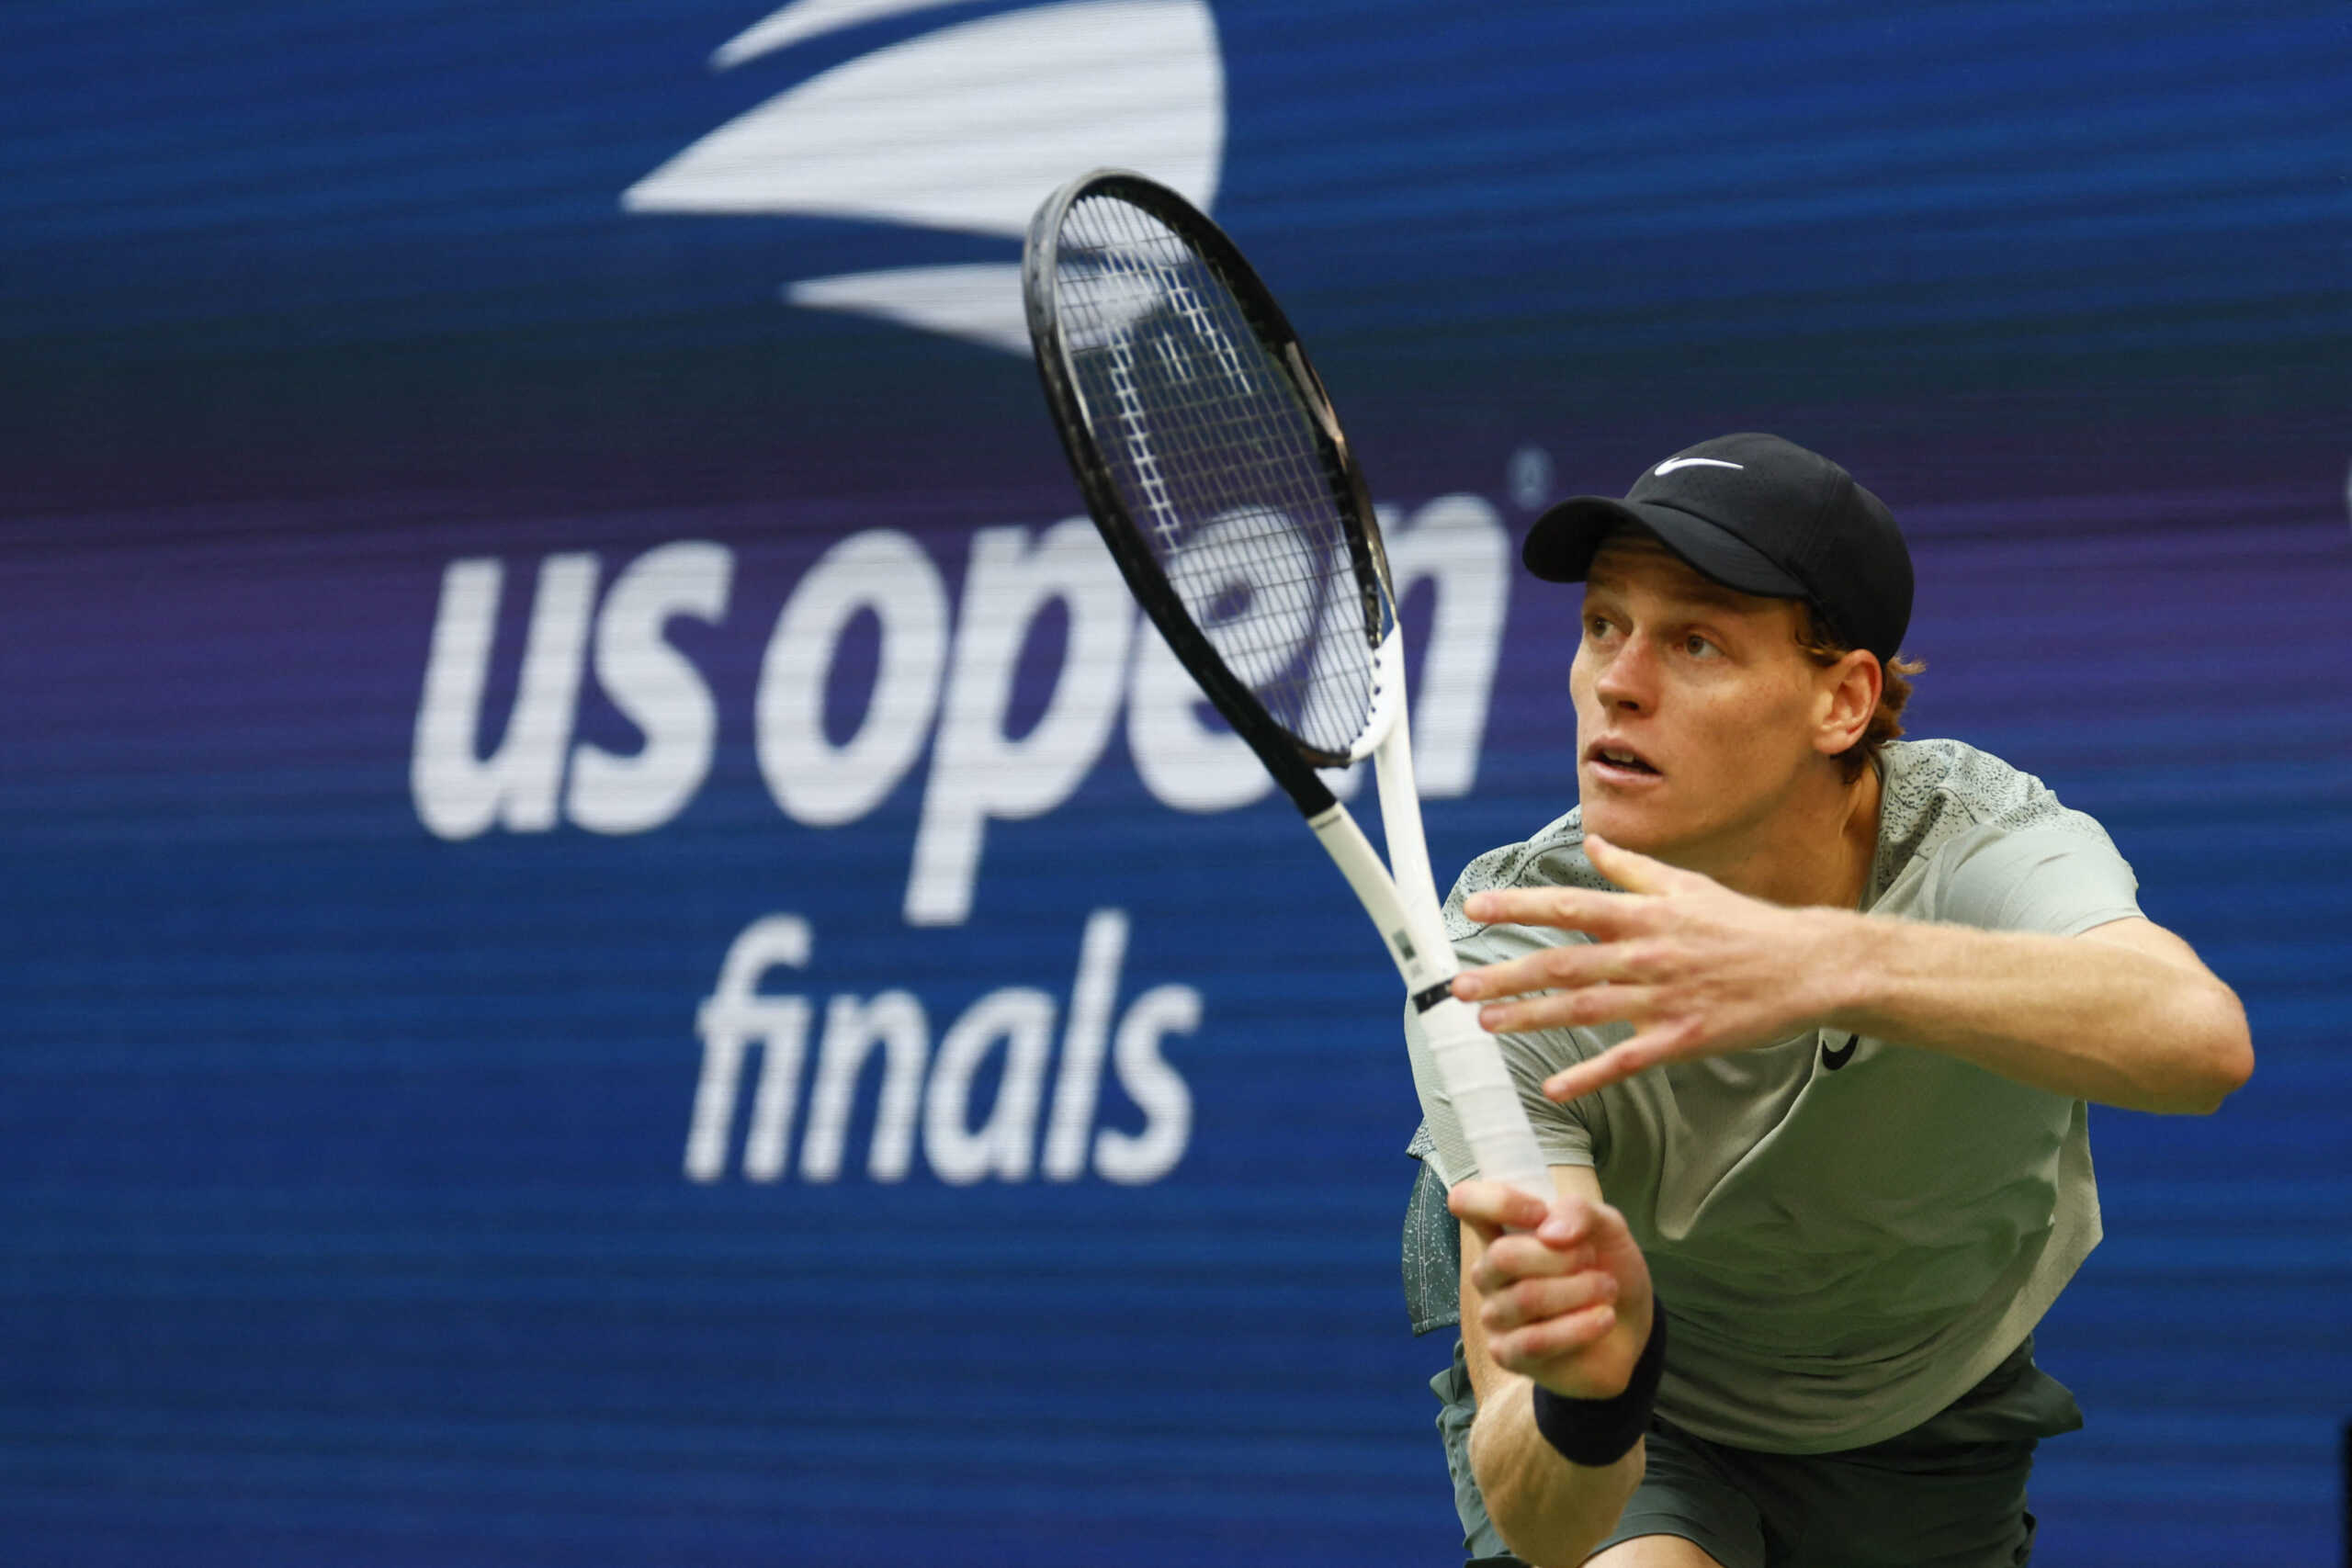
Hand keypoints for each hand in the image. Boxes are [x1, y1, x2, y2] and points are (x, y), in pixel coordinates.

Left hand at [1449, 833, 1851, 1102]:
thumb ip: (1632, 869)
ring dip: (1533, 1016)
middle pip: (1565, 963)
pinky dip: (1590, 1075)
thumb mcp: (1687, 885)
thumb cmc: (1746, 924)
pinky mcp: (1683, 1036)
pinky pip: (1627, 1060)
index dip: (1519, 906)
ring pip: (1585, 1009)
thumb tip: (1590, 845)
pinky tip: (1555, 1088)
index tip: (1475, 908)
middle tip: (1462, 986)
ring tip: (1488, 1023)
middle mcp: (1647, 952)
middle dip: (1509, 974)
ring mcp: (1664, 997)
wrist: (1809, 966)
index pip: (1569, 906)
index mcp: (1645, 914)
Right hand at [1449, 1179, 1653, 1399]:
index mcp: (1502, 1230)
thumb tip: (1549, 1232)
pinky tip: (1604, 1318)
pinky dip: (1579, 1327)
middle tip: (1592, 1261)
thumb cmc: (1605, 1268)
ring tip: (1607, 1289)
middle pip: (1503, 1256)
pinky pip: (1534, 1340)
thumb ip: (1578, 1211)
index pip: (1466, 1202)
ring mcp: (1495, 1314)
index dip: (1499, 1202)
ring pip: (1526, 1297)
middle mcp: (1490, 1271)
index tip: (1540, 1213)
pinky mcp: (1507, 1354)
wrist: (1630, 1325)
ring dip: (1580, 1290)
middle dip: (1562, 1257)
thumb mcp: (1606, 1225)